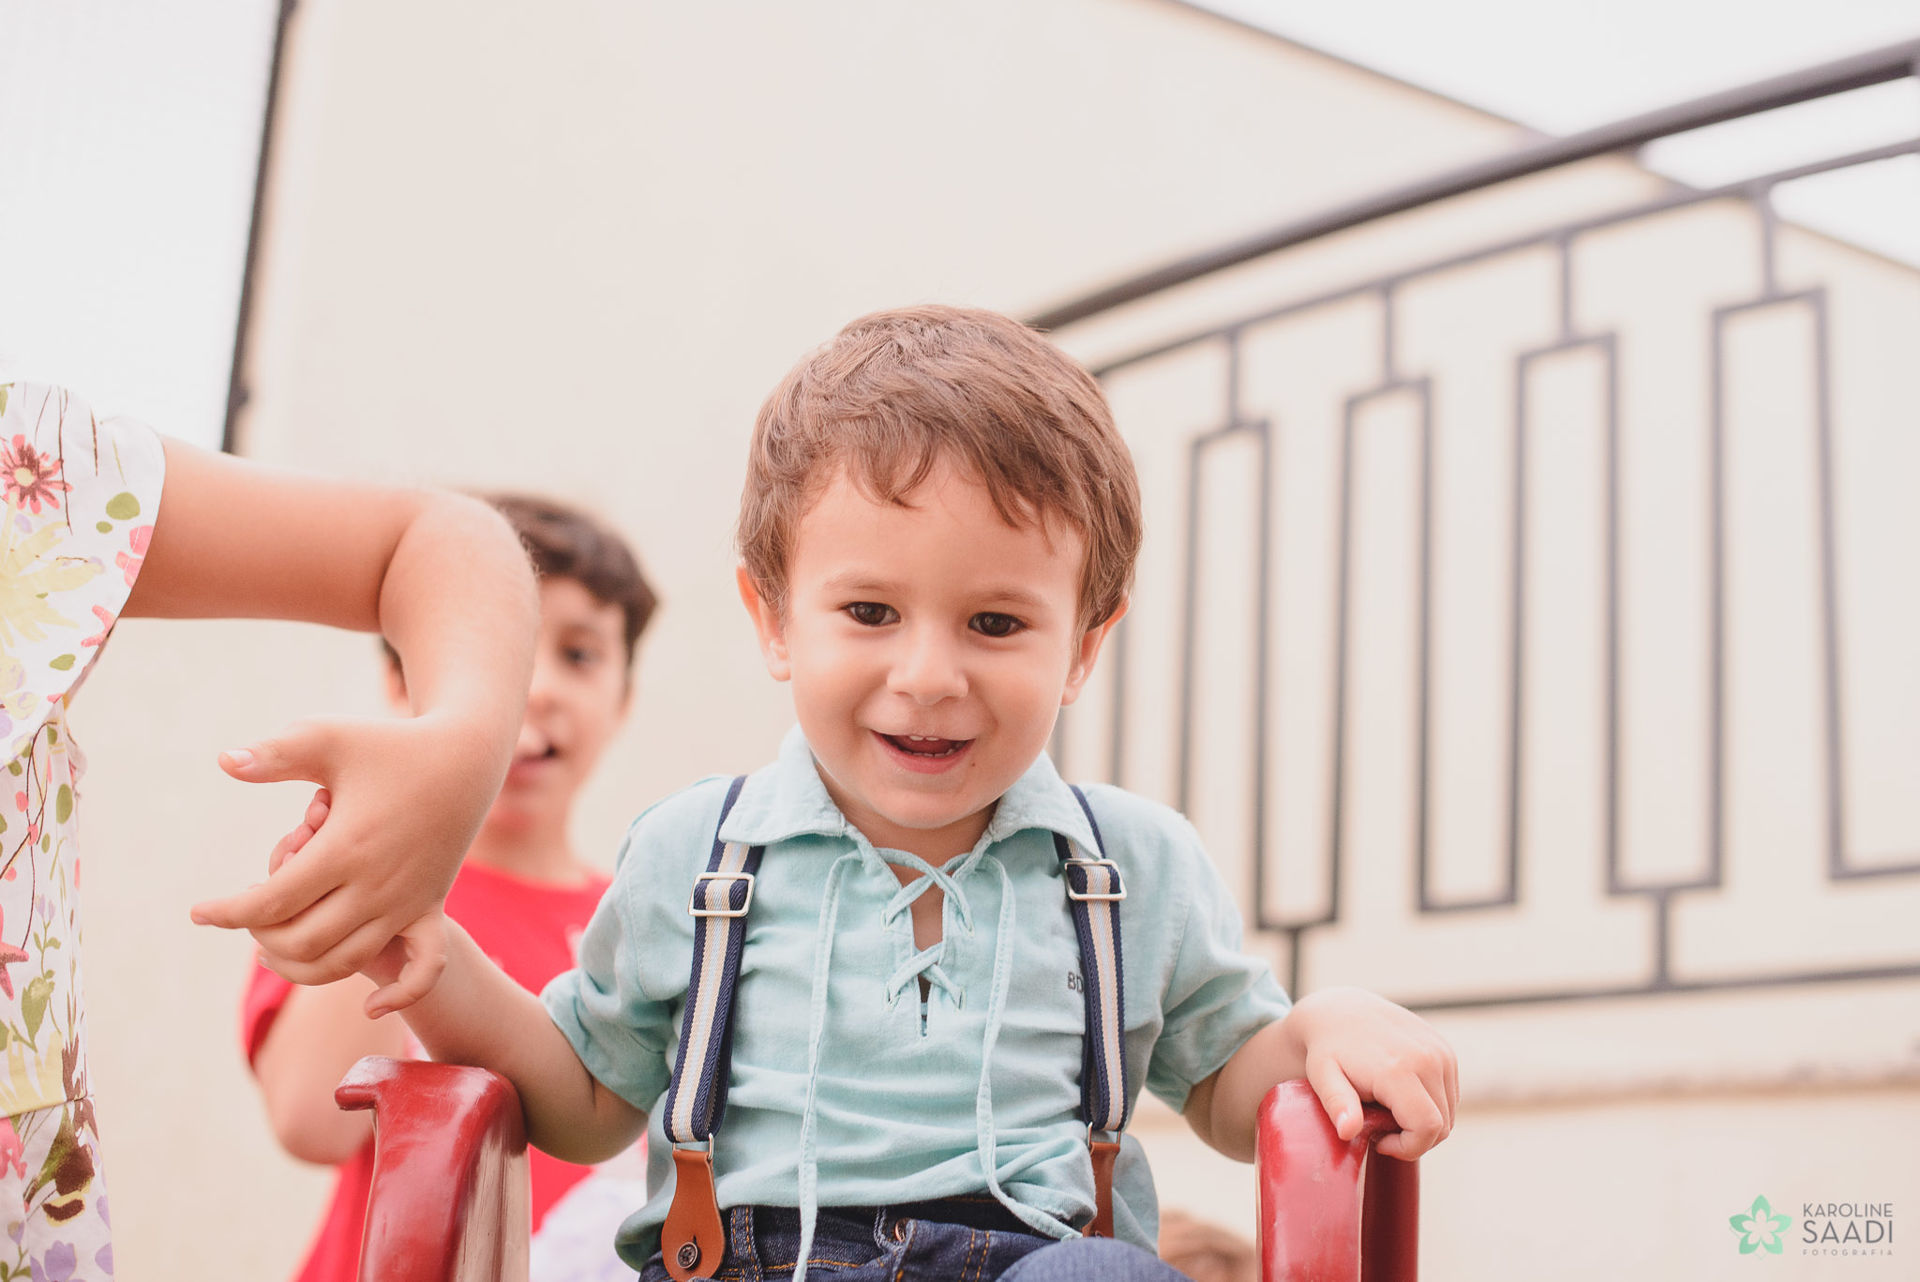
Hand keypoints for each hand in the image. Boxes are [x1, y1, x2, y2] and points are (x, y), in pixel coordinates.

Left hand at [192, 710, 500, 1000]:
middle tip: (241, 914)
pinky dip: (399, 994)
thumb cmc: (391, 743)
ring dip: (299, 965)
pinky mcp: (430, 907)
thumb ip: (274, 754)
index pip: (270, 903)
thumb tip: (223, 762)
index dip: (227, 912)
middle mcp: (377, 886)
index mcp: (346, 848)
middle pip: (301, 941)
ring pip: (344, 963)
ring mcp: (407, 902)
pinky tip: (370, 1006)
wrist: (466, 759)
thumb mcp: (329, 737)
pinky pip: (422, 968)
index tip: (198, 912)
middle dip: (259, 935)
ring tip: (273, 944)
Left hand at [1282, 987, 1455, 1159]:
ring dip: (1423, 1122)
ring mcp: (1441, 1052)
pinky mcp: (1445, 1049)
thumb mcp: (1322, 1077)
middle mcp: (1428, 1058)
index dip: (1407, 1148)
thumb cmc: (1328, 1049)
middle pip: (1443, 1125)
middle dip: (1414, 1139)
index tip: (1379, 1141)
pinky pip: (1450, 1095)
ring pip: (1449, 1113)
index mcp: (1399, 1069)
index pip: (1428, 1129)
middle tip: (1380, 1128)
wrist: (1340, 1010)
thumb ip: (1337, 1104)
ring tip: (1387, 1111)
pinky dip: (1431, 1105)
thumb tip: (1348, 1132)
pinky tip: (1401, 1097)